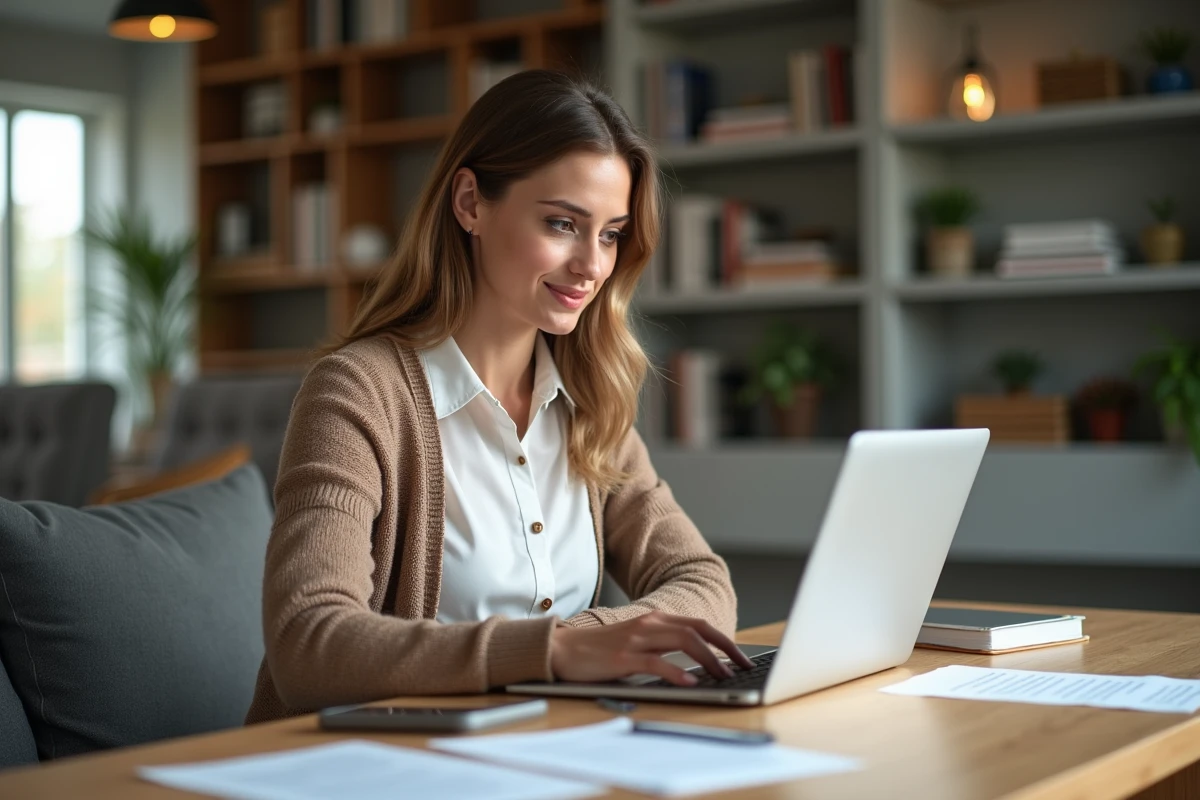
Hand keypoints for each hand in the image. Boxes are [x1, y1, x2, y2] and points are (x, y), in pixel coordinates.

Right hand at [550, 611, 754, 685]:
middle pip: (698, 631)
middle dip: (726, 648)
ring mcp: (636, 639)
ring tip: (725, 676)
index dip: (725, 640)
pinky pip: (656, 662)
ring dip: (709, 660)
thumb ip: (662, 647)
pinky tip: (692, 682)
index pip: (699, 626)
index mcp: (654, 619)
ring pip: (683, 642)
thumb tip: (696, 665)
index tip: (742, 658)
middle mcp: (649, 624)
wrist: (562, 649)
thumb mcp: (636, 643)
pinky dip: (678, 672)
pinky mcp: (623, 657)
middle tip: (745, 667)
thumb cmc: (600, 651)